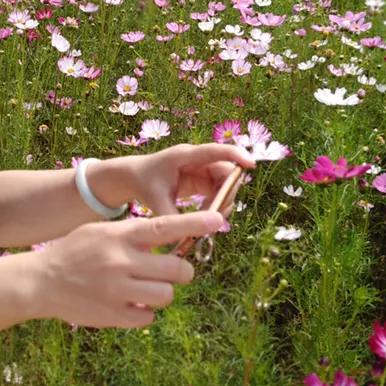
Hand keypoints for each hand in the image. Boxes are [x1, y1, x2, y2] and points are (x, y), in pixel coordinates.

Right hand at [37, 210, 223, 327]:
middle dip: (181, 271)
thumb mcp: (102, 231)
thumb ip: (134, 234)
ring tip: (146, 289)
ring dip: (163, 293)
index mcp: (120, 235)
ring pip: (166, 296)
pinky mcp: (114, 316)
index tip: (218, 220)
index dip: (195, 224)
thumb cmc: (76, 251)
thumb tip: (173, 239)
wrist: (41, 281)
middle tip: (172, 271)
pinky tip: (129, 304)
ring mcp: (118, 291)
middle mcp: (122, 262)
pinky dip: (145, 313)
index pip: (165, 227)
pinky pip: (149, 318)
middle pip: (177, 269)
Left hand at [123, 143, 254, 216]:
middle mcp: (197, 159)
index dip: (235, 155)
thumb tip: (190, 235)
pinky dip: (216, 204)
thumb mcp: (155, 201)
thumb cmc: (143, 182)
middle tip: (219, 213)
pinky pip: (218, 191)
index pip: (215, 151)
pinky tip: (205, 216)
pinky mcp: (202, 180)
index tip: (251, 164)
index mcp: (185, 155)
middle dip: (228, 191)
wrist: (133, 178)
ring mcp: (201, 169)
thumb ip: (172, 217)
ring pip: (225, 183)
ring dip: (223, 200)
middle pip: (226, 170)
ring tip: (207, 218)